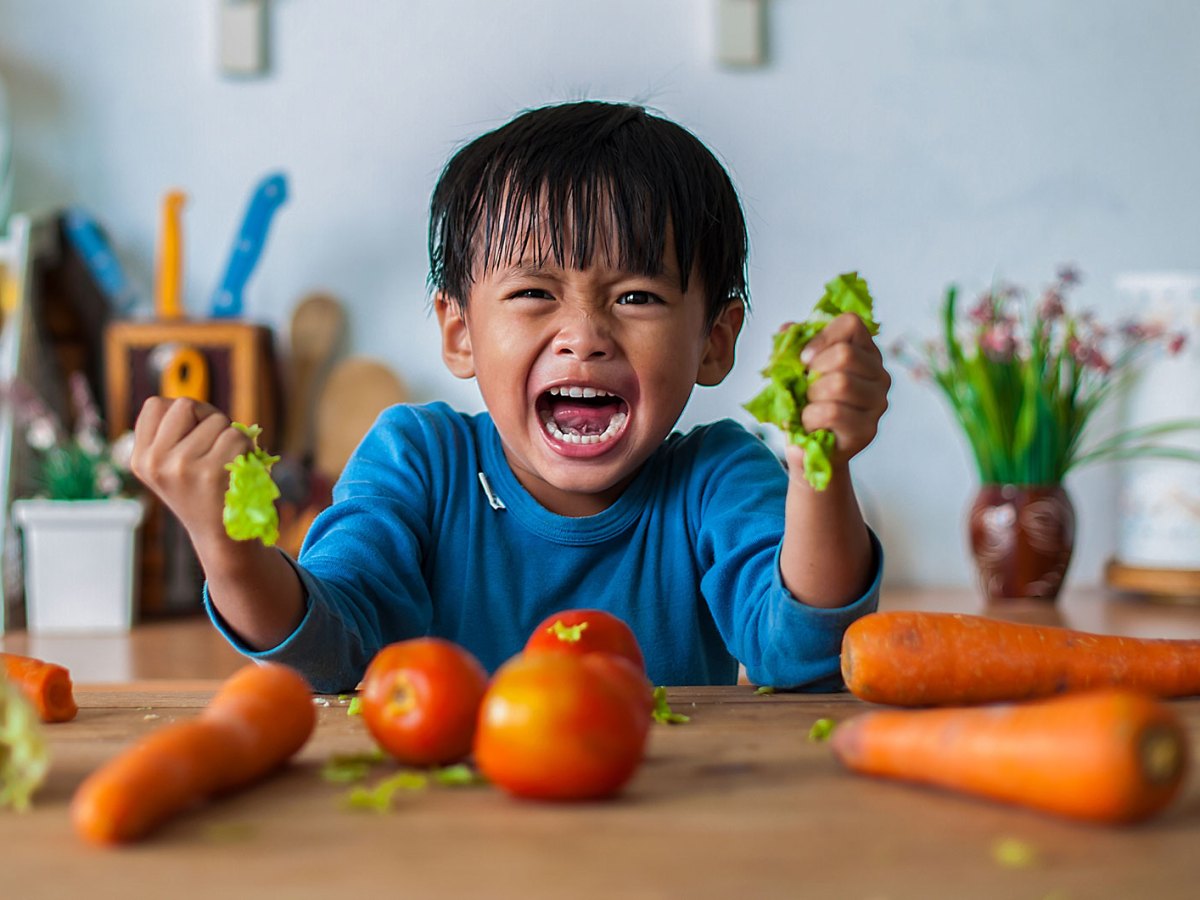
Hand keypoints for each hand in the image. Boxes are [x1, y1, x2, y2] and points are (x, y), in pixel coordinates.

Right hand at [130, 397, 252, 544]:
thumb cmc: (203, 491)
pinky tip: (239, 467)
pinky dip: (246, 446)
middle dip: (207, 417)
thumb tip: (194, 408)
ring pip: (216, 420)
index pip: (156, 405)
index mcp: (140, 458)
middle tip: (215, 445)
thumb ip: (173, 434)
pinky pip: (237, 436)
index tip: (193, 434)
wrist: (220, 536)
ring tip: (227, 461)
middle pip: (185, 404)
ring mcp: (181, 467)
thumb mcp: (171, 466)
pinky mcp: (210, 473)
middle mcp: (154, 462)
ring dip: (230, 434)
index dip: (182, 413)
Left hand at [789, 313, 889, 466]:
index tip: (805, 359)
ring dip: (812, 396)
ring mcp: (878, 403)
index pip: (852, 323)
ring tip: (810, 407)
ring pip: (840, 383)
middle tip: (807, 389)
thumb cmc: (806, 404)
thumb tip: (787, 329)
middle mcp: (879, 375)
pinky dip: (810, 417)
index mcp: (864, 352)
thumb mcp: (796, 370)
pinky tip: (811, 424)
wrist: (808, 449)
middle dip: (814, 372)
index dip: (823, 336)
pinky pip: (832, 413)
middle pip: (844, 355)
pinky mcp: (867, 429)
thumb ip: (792, 346)